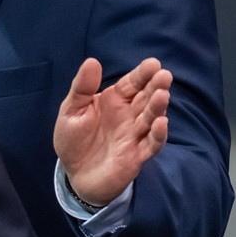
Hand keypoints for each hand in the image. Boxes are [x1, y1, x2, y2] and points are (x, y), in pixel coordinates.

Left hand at [54, 57, 171, 206]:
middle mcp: (128, 116)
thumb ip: (82, 88)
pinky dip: (158, 135)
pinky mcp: (137, 156)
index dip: (142, 74)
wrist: (75, 175)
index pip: (132, 84)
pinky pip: (151, 145)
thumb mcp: (71, 110)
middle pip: (145, 98)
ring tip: (162, 95)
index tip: (153, 64)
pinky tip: (161, 123)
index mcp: (114, 100)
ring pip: (150, 118)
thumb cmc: (74, 139)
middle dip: (156, 86)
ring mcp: (134, 135)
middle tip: (164, 75)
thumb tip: (92, 61)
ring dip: (158, 107)